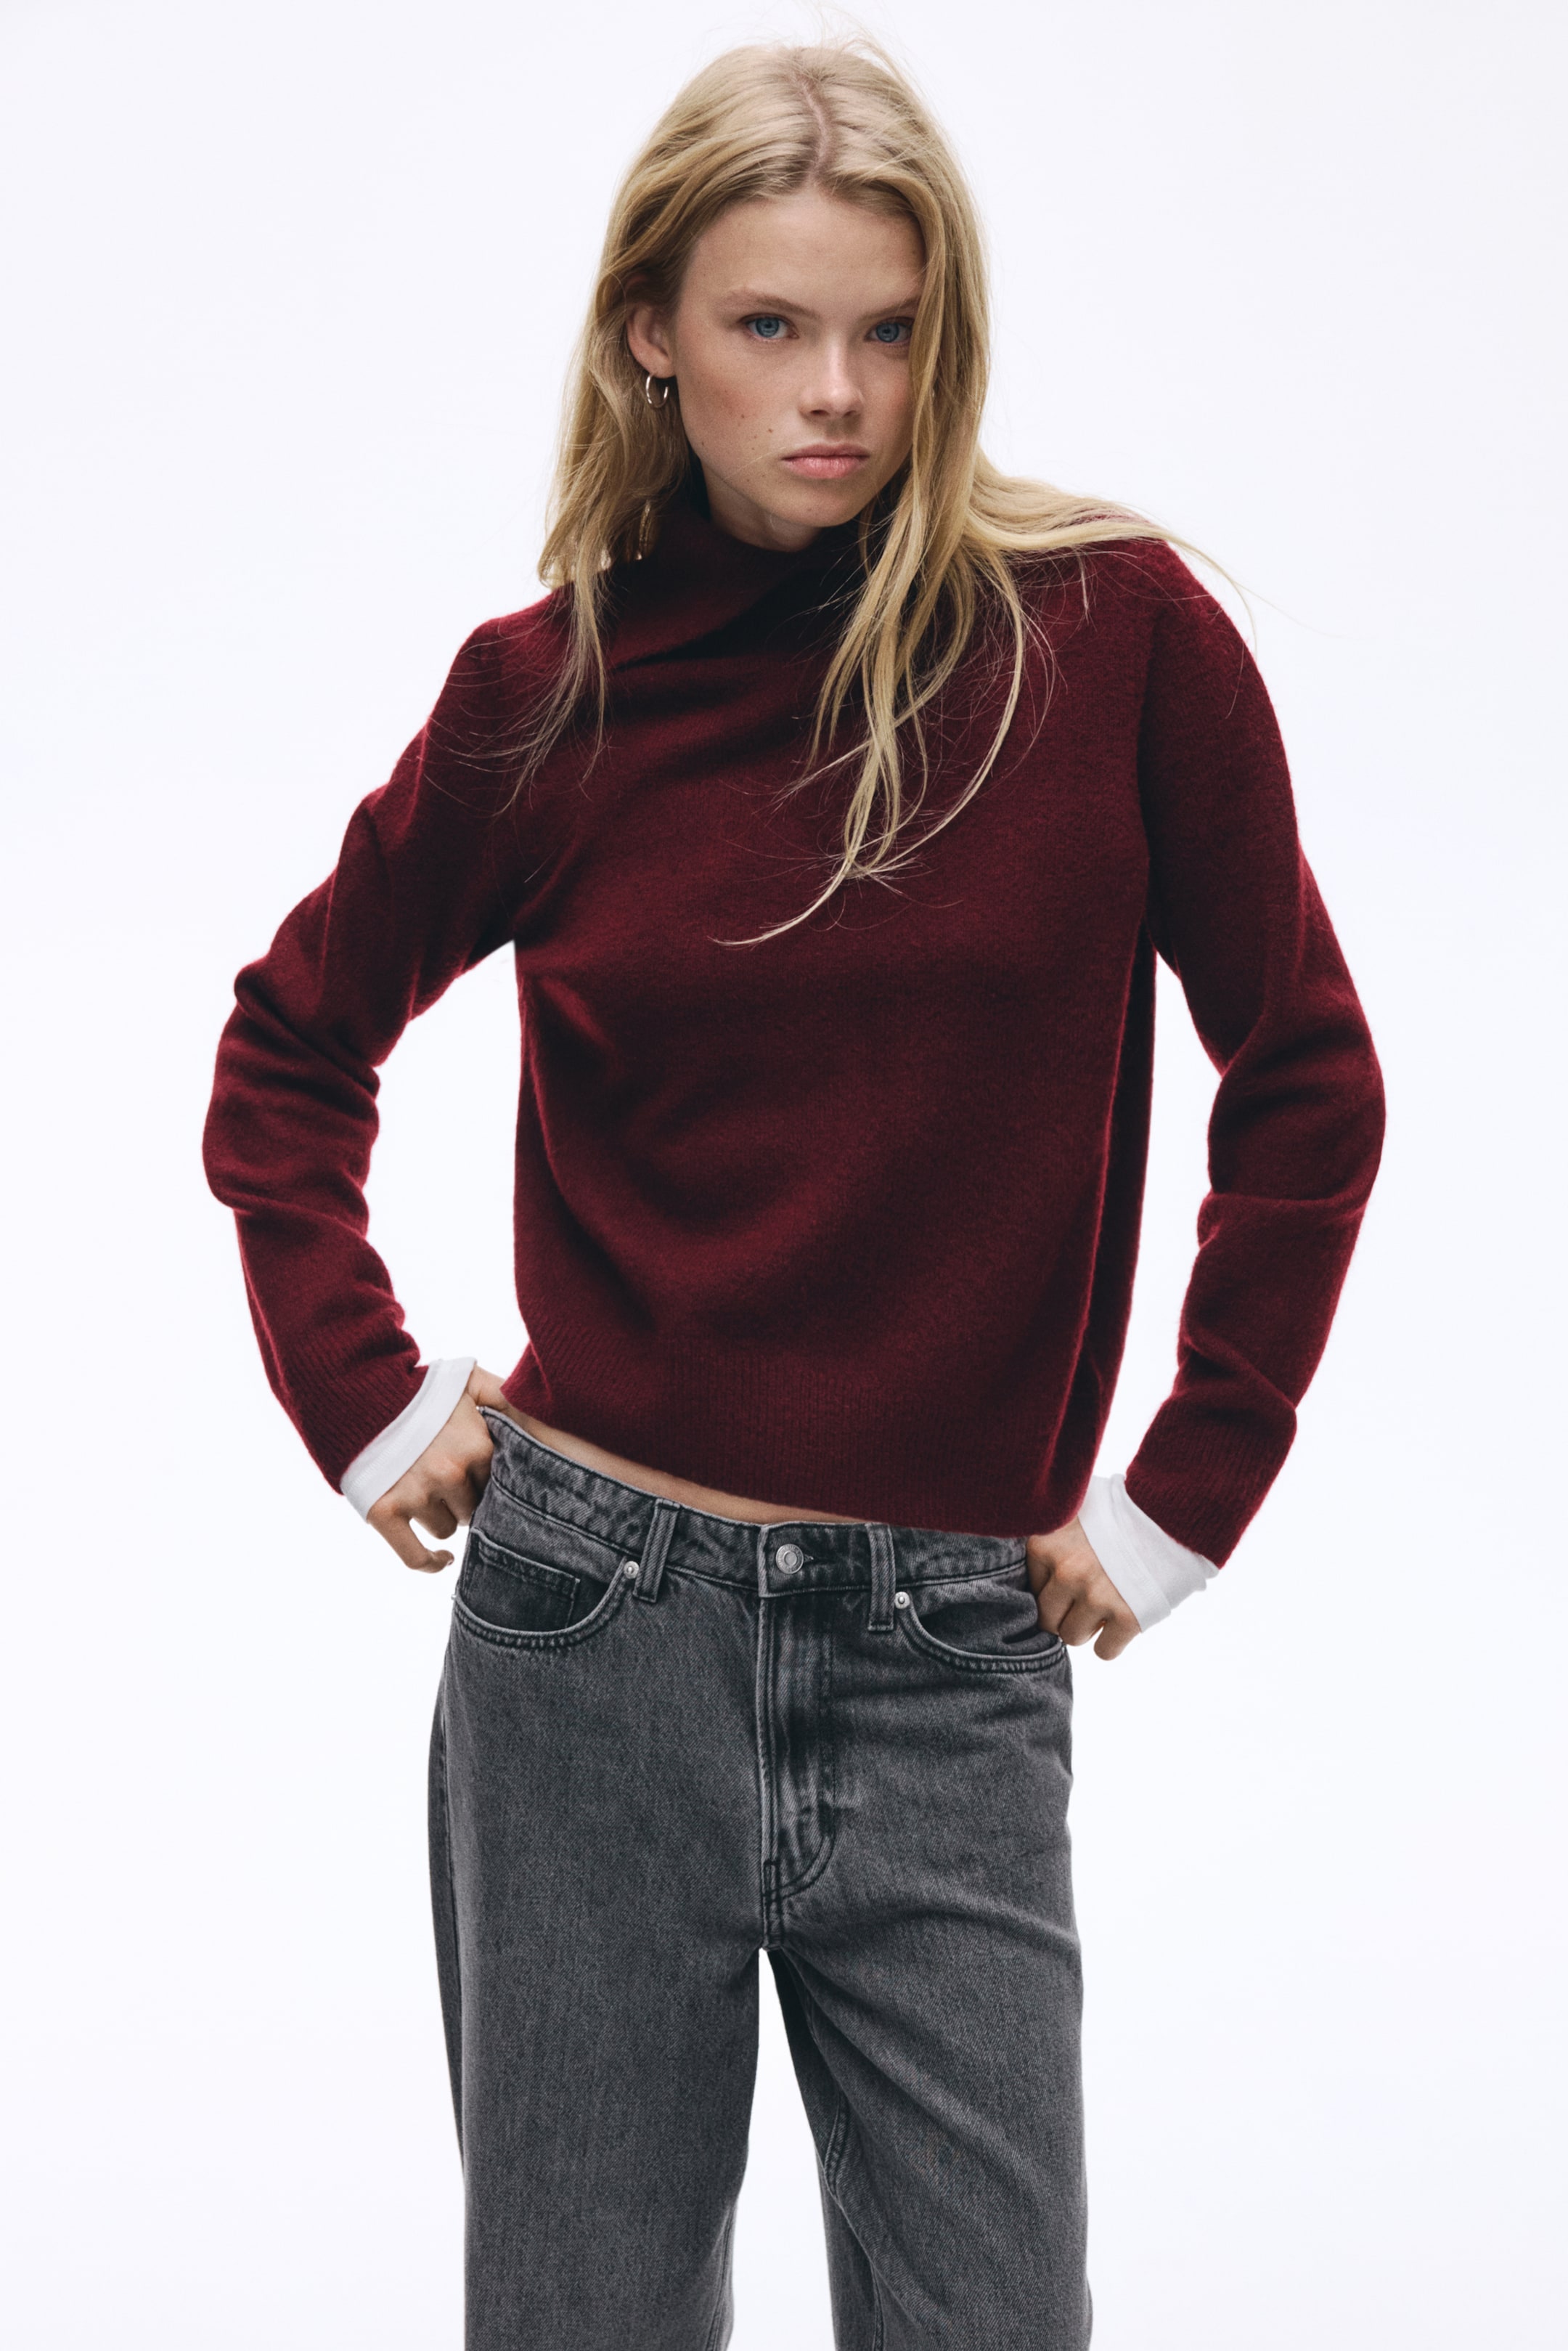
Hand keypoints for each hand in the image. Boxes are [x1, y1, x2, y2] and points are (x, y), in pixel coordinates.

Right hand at [366, 1365, 527, 1572]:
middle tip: (446, 1481)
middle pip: (472, 1511)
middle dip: (462, 1499)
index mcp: (477, 1446)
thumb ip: (503, 1392)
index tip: (473, 1473)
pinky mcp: (383, 1512)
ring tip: (425, 1491)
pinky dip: (429, 1562)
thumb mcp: (467, 1380)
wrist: (357, 1393)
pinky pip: (414, 1556)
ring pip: (445, 1530)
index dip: (484, 1481)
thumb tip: (535, 1402)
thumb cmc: (418, 1389)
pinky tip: (442, 1560)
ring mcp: (416, 1494)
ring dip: (440, 1517)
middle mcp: (450, 1473)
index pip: (497, 1485)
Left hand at [1026, 1518, 1141, 1661]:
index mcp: (1046, 1546)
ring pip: (1072, 1637)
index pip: (1032, 1590)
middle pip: (1048, 1620)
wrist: (1170, 1515)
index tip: (1072, 1579)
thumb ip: (1048, 1534)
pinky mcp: (1127, 1616)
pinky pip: (1104, 1652)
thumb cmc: (1118, 1512)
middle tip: (1088, 1599)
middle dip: (1066, 1614)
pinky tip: (1123, 1618)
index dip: (1054, 1588)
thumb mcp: (1073, 1509)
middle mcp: (1066, 1572)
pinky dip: (1113, 1642)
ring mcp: (1096, 1595)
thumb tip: (1028, 1567)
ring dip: (1088, 1627)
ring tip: (1107, 1604)